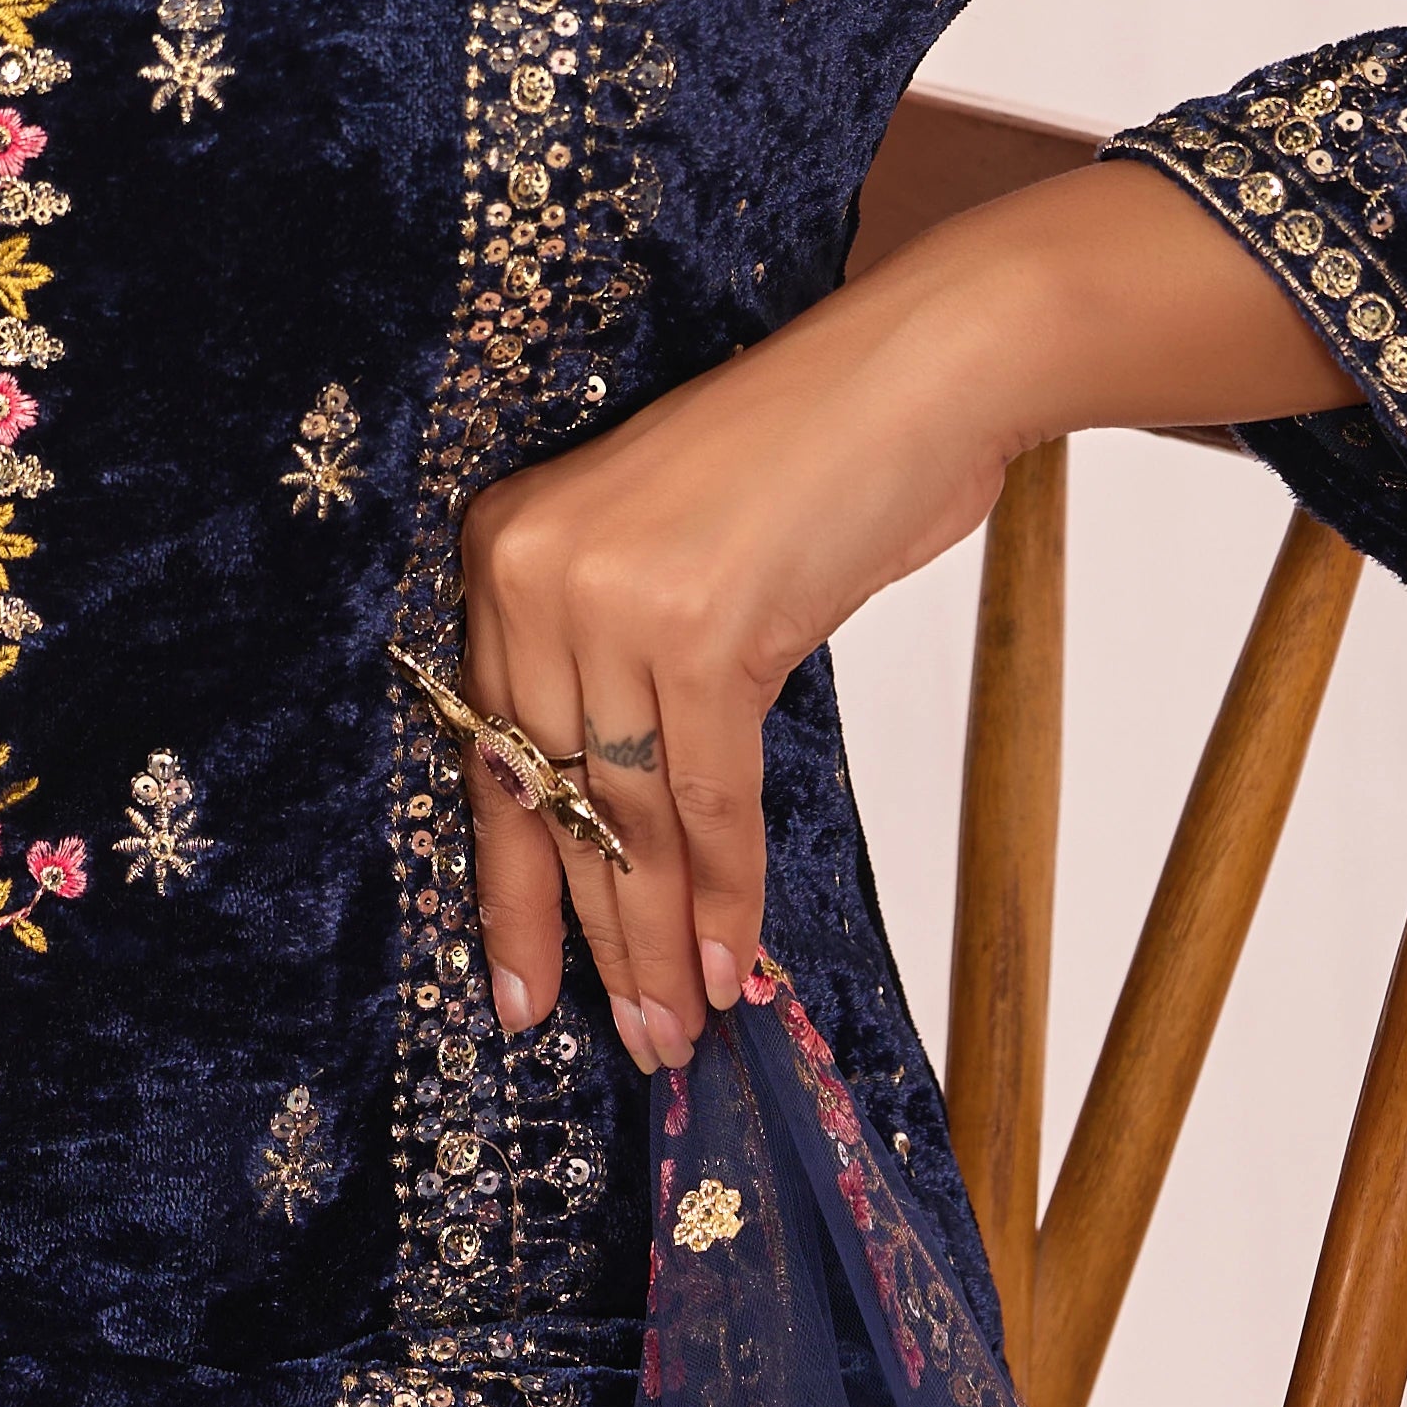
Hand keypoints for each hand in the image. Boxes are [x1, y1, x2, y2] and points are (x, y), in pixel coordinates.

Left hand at [450, 161, 1345, 1071]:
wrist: (917, 371)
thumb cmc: (810, 464)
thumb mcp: (673, 558)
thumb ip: (622, 670)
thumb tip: (624, 841)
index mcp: (503, 544)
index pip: (490, 751)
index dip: (512, 884)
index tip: (519, 987)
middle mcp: (532, 568)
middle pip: (546, 795)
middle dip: (586, 932)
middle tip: (618, 1034)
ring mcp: (613, 599)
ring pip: (626, 813)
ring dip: (660, 935)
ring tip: (678, 1028)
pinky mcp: (702, 630)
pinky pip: (705, 797)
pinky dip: (726, 890)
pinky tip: (734, 963)